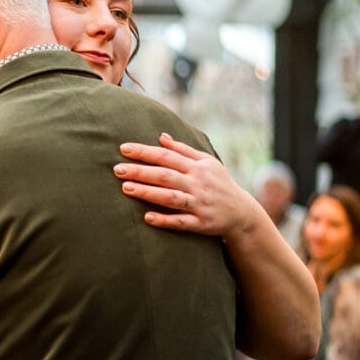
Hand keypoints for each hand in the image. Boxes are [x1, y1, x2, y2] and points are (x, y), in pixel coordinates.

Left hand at [113, 132, 259, 238]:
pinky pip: (181, 222)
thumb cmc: (218, 183)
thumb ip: (183, 150)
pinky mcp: (201, 223)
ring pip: (170, 197)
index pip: (167, 156)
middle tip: (117, 169)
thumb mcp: (207, 162)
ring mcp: (199, 204)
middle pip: (165, 175)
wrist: (242, 212)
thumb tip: (162, 136)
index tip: (123, 148)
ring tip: (125, 188)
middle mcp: (198, 183)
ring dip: (148, 193)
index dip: (145, 152)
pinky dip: (165, 219)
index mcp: (197, 167)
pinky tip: (147, 217)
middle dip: (140, 171)